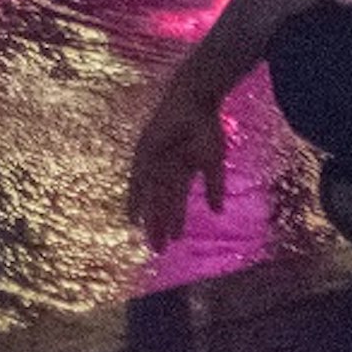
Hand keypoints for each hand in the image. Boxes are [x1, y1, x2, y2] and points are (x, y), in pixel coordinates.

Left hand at [125, 92, 232, 247]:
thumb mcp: (212, 162)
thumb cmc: (206, 128)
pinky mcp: (144, 152)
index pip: (176, 202)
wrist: (195, 102)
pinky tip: (132, 214)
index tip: (175, 241)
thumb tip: (218, 213)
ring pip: (150, 196)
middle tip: (157, 249)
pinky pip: (137, 179)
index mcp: (182, 171)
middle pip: (160, 203)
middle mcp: (165, 168)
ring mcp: (154, 160)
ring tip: (145, 237)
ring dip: (148, 217)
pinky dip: (135, 198)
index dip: (175, 221)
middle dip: (159, 225)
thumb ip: (214, 188)